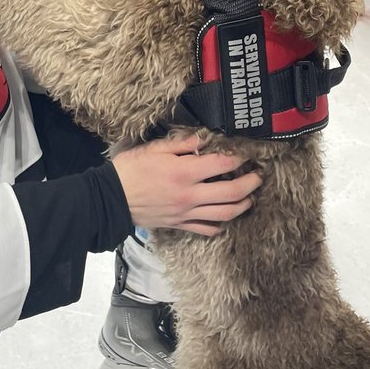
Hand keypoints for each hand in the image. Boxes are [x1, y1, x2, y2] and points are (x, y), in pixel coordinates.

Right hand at [111, 132, 259, 235]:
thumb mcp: (154, 148)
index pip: (222, 165)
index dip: (239, 159)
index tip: (247, 154)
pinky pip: (206, 228)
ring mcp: (187, 213)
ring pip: (224, 214)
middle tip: (258, 176)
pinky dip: (220, 225)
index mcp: (184, 172)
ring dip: (242, 205)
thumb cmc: (130, 170)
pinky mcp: (180, 224)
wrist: (111, 198)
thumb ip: (182, 144)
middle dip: (250, 184)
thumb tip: (204, 140)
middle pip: (232, 193)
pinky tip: (225, 218)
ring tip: (249, 197)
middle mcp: (190, 195)